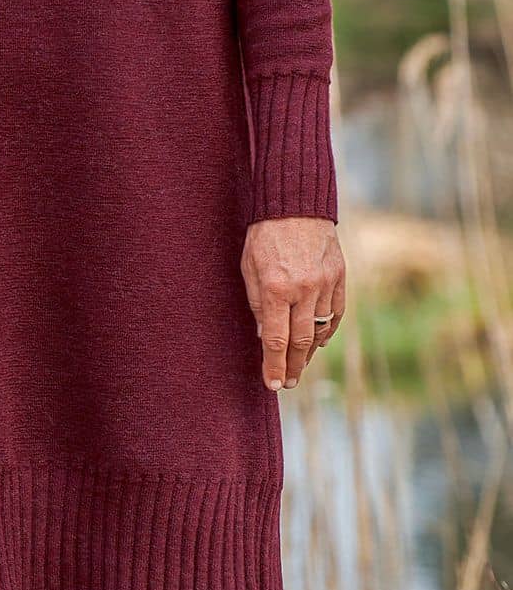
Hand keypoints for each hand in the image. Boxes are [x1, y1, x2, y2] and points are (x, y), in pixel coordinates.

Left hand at [241, 216, 345, 389]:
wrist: (295, 205)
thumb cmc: (264, 236)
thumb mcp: (249, 269)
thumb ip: (257, 304)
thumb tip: (264, 337)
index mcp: (276, 288)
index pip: (275, 339)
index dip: (273, 366)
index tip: (272, 384)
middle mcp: (303, 289)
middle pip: (300, 341)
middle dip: (293, 366)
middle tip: (288, 383)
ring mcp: (325, 284)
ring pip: (320, 330)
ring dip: (309, 351)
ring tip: (300, 365)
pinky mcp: (340, 277)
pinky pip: (335, 314)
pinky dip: (327, 331)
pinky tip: (318, 342)